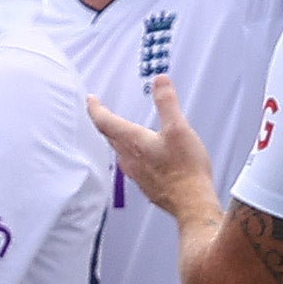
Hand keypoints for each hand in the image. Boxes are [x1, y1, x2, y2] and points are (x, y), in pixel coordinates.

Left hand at [86, 77, 219, 224]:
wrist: (191, 203)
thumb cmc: (186, 169)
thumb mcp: (178, 128)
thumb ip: (167, 103)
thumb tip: (160, 80)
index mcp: (133, 142)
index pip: (105, 122)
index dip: (96, 109)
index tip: (91, 100)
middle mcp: (129, 158)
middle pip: (110, 137)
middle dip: (104, 121)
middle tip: (101, 111)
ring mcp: (136, 173)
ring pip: (119, 151)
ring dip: (116, 138)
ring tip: (118, 130)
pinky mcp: (145, 183)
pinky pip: (131, 164)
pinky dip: (130, 152)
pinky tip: (141, 154)